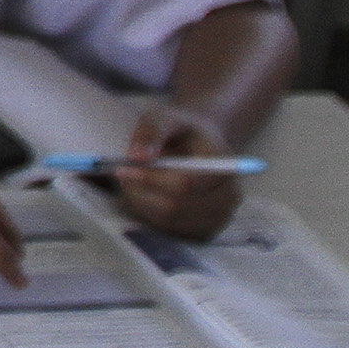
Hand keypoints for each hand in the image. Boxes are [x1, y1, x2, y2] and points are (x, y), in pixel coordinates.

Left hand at [109, 107, 249, 239]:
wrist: (199, 147)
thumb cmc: (181, 131)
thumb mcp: (165, 118)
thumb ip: (152, 131)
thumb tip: (137, 157)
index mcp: (223, 165)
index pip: (186, 183)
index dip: (151, 179)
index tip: (122, 169)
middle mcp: (229, 195)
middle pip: (177, 206)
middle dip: (142, 192)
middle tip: (119, 175)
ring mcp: (220, 216)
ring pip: (170, 219)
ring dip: (142, 202)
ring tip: (131, 182)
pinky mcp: (206, 229)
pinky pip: (171, 229)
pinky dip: (150, 213)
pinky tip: (145, 194)